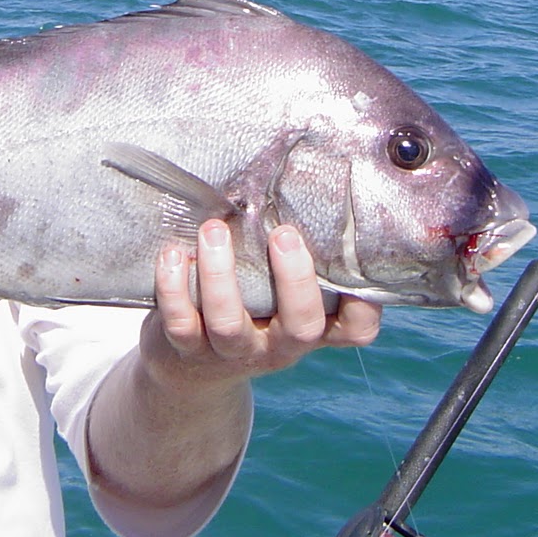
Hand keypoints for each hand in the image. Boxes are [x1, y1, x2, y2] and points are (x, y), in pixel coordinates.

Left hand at [143, 220, 380, 386]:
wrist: (191, 365)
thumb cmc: (249, 302)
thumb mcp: (278, 289)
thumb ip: (295, 251)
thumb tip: (307, 172)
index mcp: (311, 327)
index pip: (356, 328)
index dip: (365, 304)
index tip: (357, 259)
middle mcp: (279, 345)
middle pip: (300, 326)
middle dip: (294, 278)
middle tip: (283, 233)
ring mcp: (234, 352)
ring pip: (229, 323)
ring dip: (219, 274)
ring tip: (213, 229)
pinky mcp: (189, 351)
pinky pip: (181, 324)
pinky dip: (174, 287)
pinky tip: (172, 254)